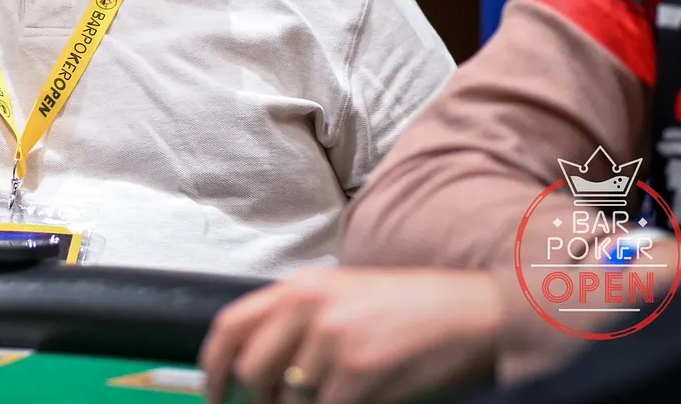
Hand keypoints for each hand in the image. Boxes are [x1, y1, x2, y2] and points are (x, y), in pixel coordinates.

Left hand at [198, 267, 502, 403]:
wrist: (469, 313)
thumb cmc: (405, 310)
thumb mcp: (340, 297)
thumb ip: (294, 324)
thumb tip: (257, 371)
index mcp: (297, 288)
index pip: (230, 326)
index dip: (212, 367)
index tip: (212, 393)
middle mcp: (307, 307)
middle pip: (251, 371)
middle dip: (255, 402)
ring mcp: (332, 340)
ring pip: (289, 399)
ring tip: (335, 395)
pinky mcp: (358, 372)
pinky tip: (360, 401)